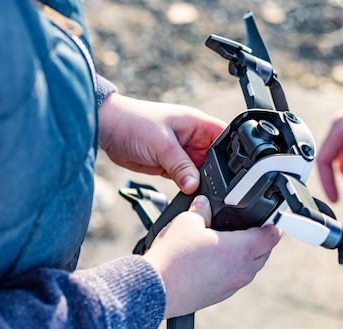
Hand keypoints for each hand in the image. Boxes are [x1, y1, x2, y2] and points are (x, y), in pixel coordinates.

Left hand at [98, 94, 226, 193]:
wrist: (107, 130)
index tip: (235, 171)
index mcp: (197, 124)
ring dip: (199, 181)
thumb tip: (195, 186)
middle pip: (216, 159)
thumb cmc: (134, 123)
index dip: (233, 152)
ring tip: (197, 189)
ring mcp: (182, 153)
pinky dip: (186, 186)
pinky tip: (186, 192)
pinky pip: (185, 179)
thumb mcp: (162, 145)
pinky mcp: (170, 166)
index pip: (226, 137)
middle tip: (214, 186)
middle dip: (216, 172)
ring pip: (200, 172)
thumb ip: (181, 166)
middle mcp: (193, 138)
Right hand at [143, 195, 280, 318]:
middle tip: (253, 228)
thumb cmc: (174, 257)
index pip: (271, 237)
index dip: (273, 225)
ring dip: (247, 256)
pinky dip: (232, 269)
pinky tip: (215, 261)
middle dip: (262, 240)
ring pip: (249, 269)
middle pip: (264, 254)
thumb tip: (203, 204)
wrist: (156, 289)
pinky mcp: (219, 296)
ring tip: (233, 243)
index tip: (271, 219)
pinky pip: (234, 280)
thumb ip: (201, 210)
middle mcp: (241, 271)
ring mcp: (231, 286)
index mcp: (241, 250)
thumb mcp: (187, 221)